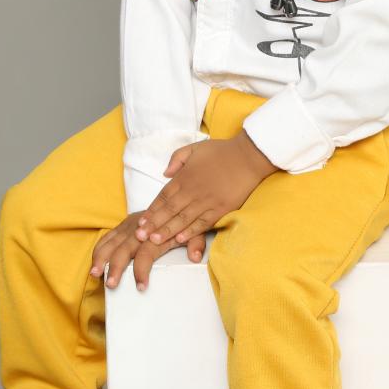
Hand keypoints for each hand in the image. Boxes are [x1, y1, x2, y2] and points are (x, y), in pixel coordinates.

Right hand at [88, 214, 207, 292]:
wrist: (174, 201)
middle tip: (112, 284)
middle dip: (116, 267)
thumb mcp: (195, 231)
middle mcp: (140, 229)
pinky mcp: (122, 226)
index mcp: (156, 233)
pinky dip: (99, 250)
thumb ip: (196, 244)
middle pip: (125, 249)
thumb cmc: (183, 222)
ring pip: (112, 243)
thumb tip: (196, 257)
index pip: (147, 253)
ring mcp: (129, 226)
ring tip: (95, 275)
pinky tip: (94, 264)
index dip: (142, 270)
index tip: (141, 286)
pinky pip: (107, 237)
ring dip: (102, 259)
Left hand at [139, 132, 278, 248]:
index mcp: (185, 176)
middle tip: (139, 236)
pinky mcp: (221, 209)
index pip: (163, 196)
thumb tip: (165, 174)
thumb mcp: (195, 148)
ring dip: (167, 231)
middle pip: (169, 210)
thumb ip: (176, 159)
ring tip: (154, 241)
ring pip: (183, 219)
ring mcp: (207, 201)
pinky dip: (190, 232)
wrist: (248, 156)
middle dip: (153, 224)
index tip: (140, 221)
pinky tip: (180, 240)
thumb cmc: (222, 151)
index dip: (151, 210)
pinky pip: (203, 223)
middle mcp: (193, 190)